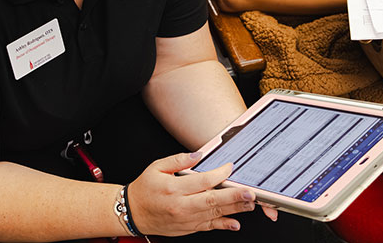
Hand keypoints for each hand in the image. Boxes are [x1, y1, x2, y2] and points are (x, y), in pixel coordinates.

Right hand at [127, 152, 261, 235]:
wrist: (133, 213)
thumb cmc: (145, 189)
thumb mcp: (156, 167)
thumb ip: (178, 160)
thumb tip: (198, 154)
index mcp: (173, 188)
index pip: (202, 181)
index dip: (219, 174)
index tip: (230, 167)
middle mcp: (180, 206)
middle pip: (211, 200)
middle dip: (233, 197)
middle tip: (249, 193)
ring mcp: (185, 219)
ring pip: (214, 214)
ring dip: (234, 209)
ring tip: (249, 204)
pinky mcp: (188, 228)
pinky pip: (209, 227)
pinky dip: (223, 225)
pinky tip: (235, 222)